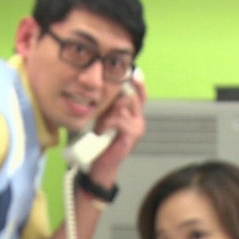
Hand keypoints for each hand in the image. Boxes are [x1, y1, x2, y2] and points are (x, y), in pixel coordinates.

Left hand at [89, 71, 146, 185]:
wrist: (100, 166)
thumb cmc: (99, 142)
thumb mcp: (102, 119)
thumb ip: (107, 106)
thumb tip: (100, 89)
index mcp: (132, 114)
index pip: (139, 93)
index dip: (137, 82)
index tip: (132, 72)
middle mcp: (138, 118)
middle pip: (132, 94)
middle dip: (116, 96)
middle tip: (103, 105)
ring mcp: (138, 126)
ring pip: (126, 104)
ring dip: (109, 111)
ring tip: (100, 123)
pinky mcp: (133, 133)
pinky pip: (120, 118)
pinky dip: (108, 122)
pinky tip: (101, 130)